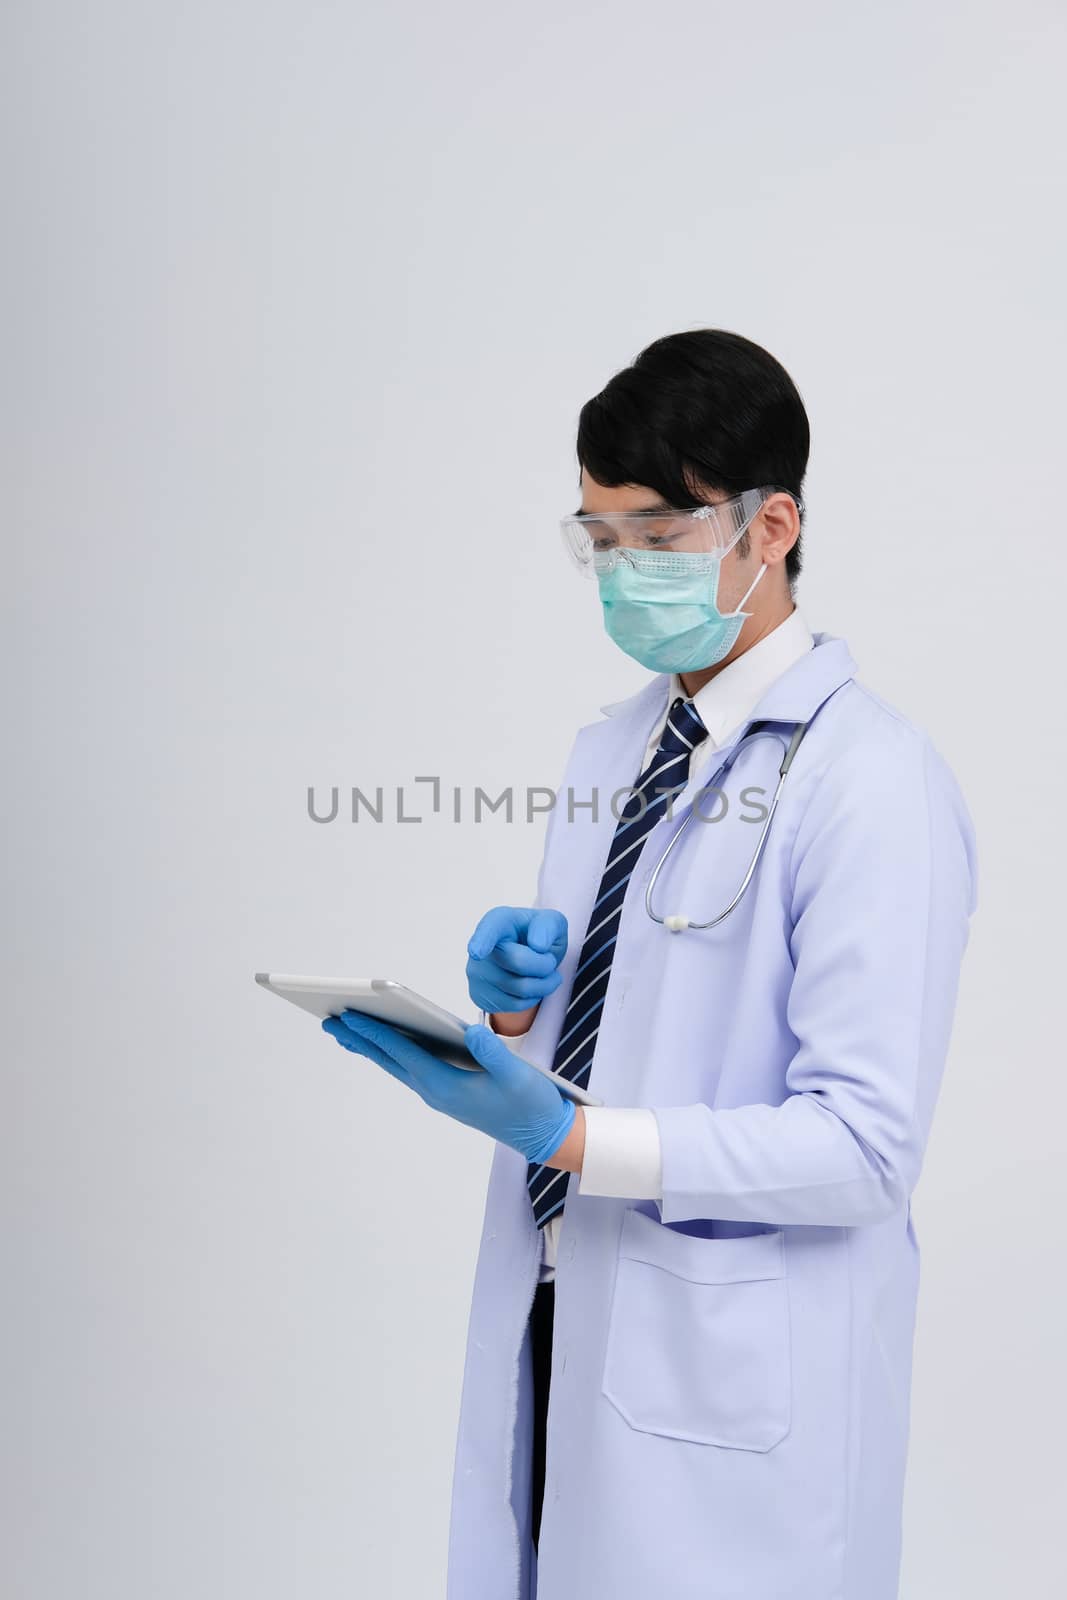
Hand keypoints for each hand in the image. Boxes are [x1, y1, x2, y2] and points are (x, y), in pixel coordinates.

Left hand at [322, 1010, 576, 1165]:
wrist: (544, 1136)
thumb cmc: (532, 1104)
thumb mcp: (517, 1075)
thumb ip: (493, 1052)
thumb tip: (469, 1031)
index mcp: (447, 1086)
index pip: (403, 1052)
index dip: (375, 1031)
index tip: (349, 1015)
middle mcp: (436, 1091)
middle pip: (390, 1060)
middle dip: (360, 1039)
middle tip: (330, 1020)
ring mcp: (441, 1094)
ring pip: (398, 1066)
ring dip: (372, 1047)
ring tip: (347, 1031)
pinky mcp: (449, 1093)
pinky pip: (412, 1070)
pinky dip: (393, 1054)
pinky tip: (387, 1044)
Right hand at [466, 906, 567, 1013]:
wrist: (528, 958)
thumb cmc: (537, 936)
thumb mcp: (552, 922)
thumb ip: (549, 925)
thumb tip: (538, 945)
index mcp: (497, 921)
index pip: (488, 930)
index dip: (482, 941)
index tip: (477, 952)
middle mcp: (480, 946)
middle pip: (519, 962)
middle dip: (545, 965)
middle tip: (549, 960)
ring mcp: (476, 973)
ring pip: (519, 988)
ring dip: (543, 984)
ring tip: (544, 974)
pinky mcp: (479, 995)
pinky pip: (514, 1005)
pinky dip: (532, 998)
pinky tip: (531, 985)